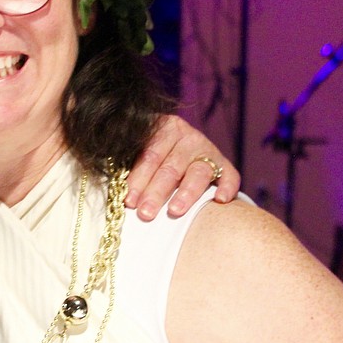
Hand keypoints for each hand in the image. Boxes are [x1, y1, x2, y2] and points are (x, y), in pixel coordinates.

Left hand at [125, 115, 239, 220]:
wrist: (180, 147)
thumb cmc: (150, 156)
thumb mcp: (136, 150)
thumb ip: (127, 161)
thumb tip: (113, 184)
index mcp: (163, 128)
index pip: (149, 156)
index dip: (138, 179)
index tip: (129, 201)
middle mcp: (187, 137)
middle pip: (170, 167)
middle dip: (156, 192)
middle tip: (146, 213)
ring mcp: (207, 149)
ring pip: (197, 172)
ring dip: (186, 193)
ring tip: (175, 211)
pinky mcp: (224, 164)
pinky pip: (230, 175)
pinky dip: (227, 187)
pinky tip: (219, 200)